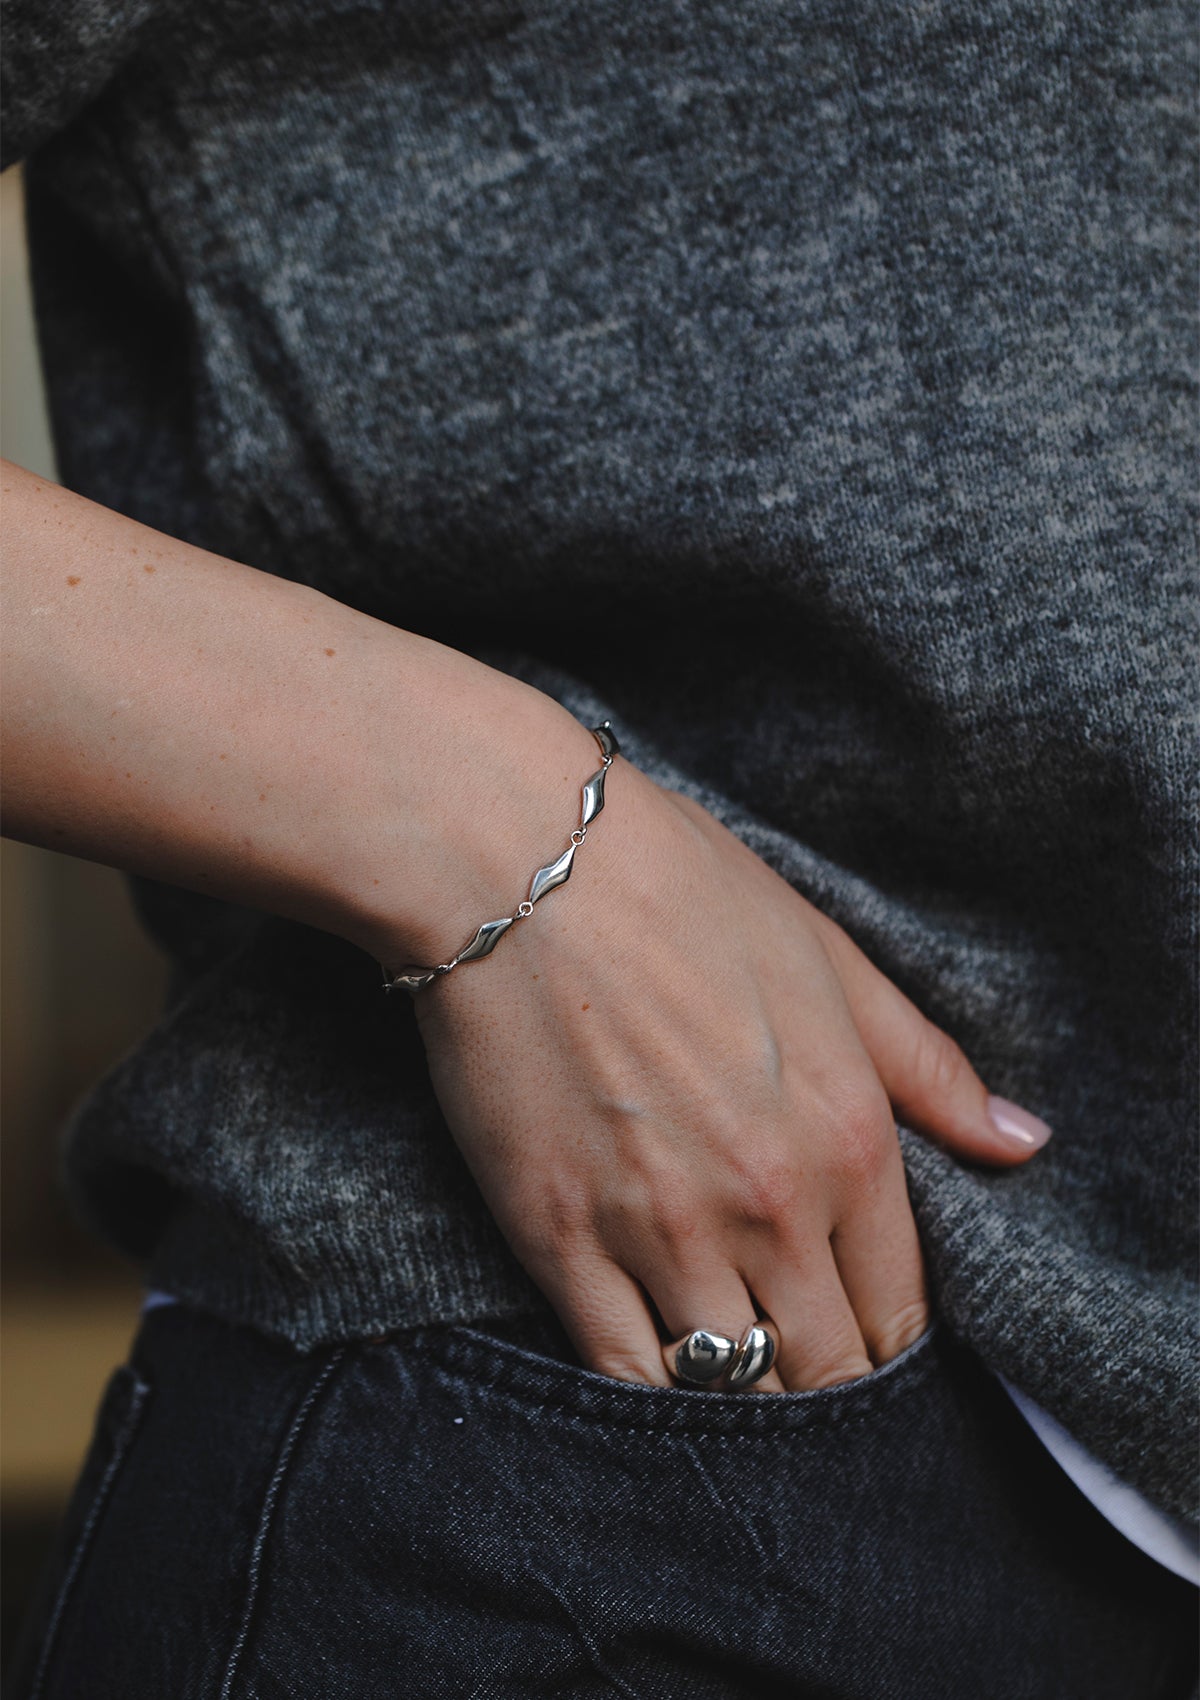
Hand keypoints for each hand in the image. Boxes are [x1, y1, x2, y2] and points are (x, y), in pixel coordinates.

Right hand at [412, 756, 1049, 1391]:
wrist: (521, 866)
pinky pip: (621, 1375)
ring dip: (739, 1391)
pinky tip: (653, 1361)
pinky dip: (648, 1389)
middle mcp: (769, 1208)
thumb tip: (1022, 1144)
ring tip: (727, 1358)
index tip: (861, 1328)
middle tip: (798, 1354)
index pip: (900, 1311)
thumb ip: (927, 1070)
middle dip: (822, 1376)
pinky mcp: (558, 1242)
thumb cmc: (680, 893)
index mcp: (850, 1140)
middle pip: (824, 1370)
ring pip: (728, 1386)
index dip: (888, 1339)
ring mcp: (661, 1234)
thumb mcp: (829, 960)